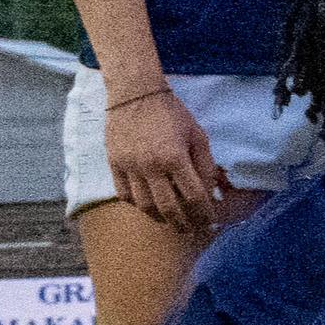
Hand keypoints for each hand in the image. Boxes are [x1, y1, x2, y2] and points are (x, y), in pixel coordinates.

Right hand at [99, 84, 229, 239]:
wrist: (135, 94)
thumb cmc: (172, 113)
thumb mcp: (197, 135)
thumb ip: (205, 164)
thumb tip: (211, 190)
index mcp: (174, 158)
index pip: (193, 196)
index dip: (204, 213)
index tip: (209, 221)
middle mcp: (150, 166)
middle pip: (168, 207)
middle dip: (182, 223)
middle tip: (190, 230)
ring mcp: (129, 167)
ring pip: (143, 205)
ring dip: (158, 218)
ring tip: (170, 221)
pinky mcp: (113, 164)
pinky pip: (124, 194)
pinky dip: (137, 205)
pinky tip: (147, 206)